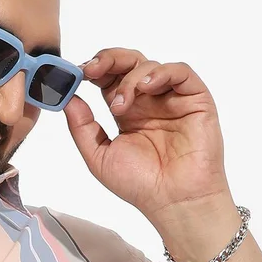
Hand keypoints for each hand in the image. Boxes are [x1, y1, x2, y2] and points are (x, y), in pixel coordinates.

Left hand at [63, 47, 230, 222]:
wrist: (173, 201)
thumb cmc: (140, 184)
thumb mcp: (98, 156)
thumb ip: (82, 127)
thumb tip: (66, 98)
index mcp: (126, 112)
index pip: (108, 79)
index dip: (94, 70)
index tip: (77, 73)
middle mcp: (148, 101)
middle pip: (128, 63)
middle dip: (108, 60)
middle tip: (92, 70)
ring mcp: (171, 99)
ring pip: (149, 65)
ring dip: (130, 78)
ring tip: (121, 106)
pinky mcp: (195, 99)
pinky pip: (180, 72)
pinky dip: (161, 72)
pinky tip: (147, 87)